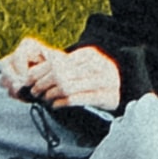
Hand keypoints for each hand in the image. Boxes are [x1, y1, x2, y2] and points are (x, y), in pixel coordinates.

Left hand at [2, 41, 121, 110]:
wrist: (128, 84)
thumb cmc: (98, 74)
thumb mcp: (85, 63)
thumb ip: (65, 64)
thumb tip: (37, 68)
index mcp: (88, 54)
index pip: (57, 62)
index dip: (40, 71)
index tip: (29, 80)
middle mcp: (96, 65)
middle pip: (60, 74)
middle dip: (43, 84)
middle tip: (34, 92)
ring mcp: (102, 81)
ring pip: (67, 86)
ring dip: (51, 94)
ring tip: (44, 98)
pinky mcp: (106, 97)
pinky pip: (79, 99)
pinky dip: (63, 102)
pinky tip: (55, 105)